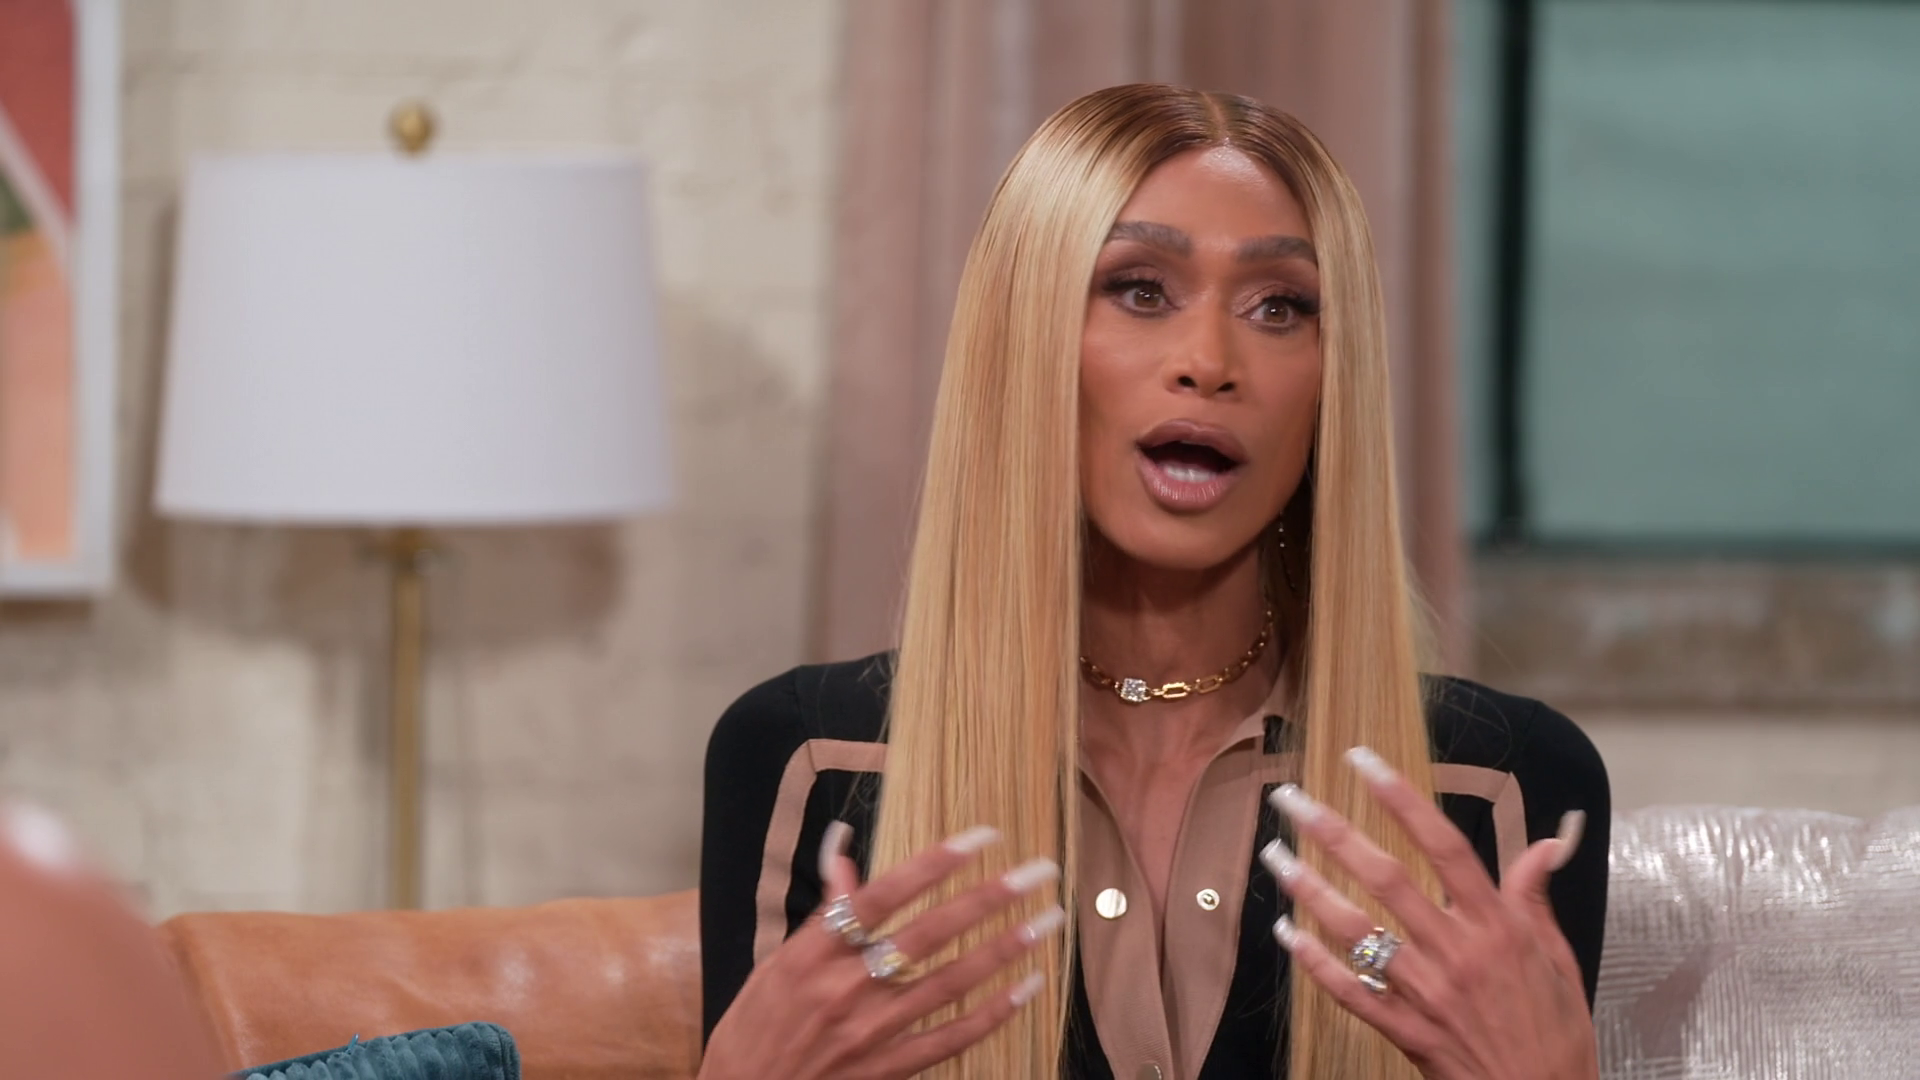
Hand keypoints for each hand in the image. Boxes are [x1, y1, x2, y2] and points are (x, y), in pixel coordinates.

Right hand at [699, 821, 1063, 1079]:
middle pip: (930, 933)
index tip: (983, 837)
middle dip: (991, 898)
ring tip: (1049, 920)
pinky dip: (995, 1013)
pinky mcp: (889, 1068)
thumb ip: (824, 910)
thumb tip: (844, 851)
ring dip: (1007, 949)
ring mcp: (872, 1031)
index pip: (884, 894)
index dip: (936, 863)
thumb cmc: (755, 1025)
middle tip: (1038, 871)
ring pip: (953, 983)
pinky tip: (1029, 987)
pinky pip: (953, 1038)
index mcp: (814, 952)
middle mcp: (847, 987)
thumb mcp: (777, 960)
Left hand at [1261, 749, 1596, 1079]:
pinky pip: (1351, 993)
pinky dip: (1316, 962)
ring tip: (1273, 856)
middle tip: (1289, 798)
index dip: (1402, 799)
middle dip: (1333, 832)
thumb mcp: (1558, 957)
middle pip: (1387, 878)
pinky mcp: (1408, 1031)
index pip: (1444, 845)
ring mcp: (1428, 993)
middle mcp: (1458, 951)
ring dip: (1310, 890)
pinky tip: (1286, 933)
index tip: (1362, 761)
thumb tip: (1555, 839)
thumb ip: (1537, 895)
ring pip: (1358, 930)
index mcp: (1498, 926)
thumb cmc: (1555, 1032)